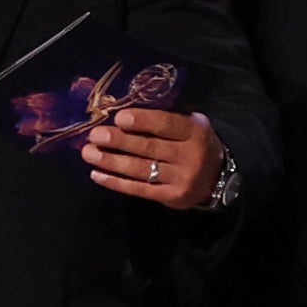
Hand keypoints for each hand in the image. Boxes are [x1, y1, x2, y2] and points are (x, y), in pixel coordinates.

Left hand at [81, 106, 223, 209]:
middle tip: (95, 135)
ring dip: (111, 161)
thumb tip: (124, 108)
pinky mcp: (170, 197)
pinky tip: (97, 174)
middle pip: (149, 148)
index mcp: (194, 132)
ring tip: (88, 153)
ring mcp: (180, 179)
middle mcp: (189, 156)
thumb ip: (167, 117)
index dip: (143, 121)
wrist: (218, 177)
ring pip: (140, 169)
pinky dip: (116, 182)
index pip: (167, 125)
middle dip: (119, 141)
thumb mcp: (192, 124)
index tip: (119, 117)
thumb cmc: (195, 143)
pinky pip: (139, 189)